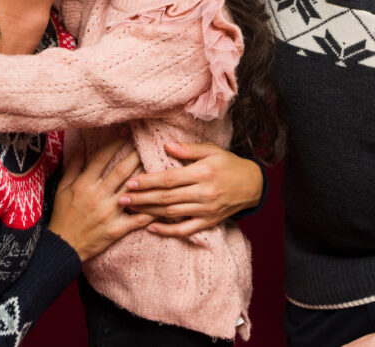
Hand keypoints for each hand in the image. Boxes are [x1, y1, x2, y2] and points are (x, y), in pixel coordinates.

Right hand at [49, 138, 154, 261]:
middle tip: (150, 142)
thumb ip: (74, 166)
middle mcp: (98, 196)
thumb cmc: (63, 215)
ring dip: (148, 179)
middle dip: (137, 155)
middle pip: (122, 171)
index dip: (115, 142)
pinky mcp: (116, 229)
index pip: (102, 157)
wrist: (64, 245)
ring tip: (161, 166)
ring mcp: (109, 213)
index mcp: (84, 184)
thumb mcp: (63, 188)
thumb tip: (83, 145)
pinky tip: (165, 202)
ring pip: (133, 192)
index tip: (126, 130)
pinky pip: (138, 219)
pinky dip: (152, 211)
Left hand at [118, 142, 262, 236]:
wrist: (253, 185)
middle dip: (142, 198)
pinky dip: (167, 230)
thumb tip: (166, 145)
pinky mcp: (209, 222)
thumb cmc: (229, 164)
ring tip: (130, 210)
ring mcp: (206, 210)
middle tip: (121, 199)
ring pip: (172, 213)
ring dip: (149, 212)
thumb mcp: (212, 150)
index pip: (169, 179)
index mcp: (202, 173)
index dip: (147, 181)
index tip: (130, 182)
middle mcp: (204, 193)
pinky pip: (185, 230)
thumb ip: (189, 149)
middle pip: (167, 197)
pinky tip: (150, 227)